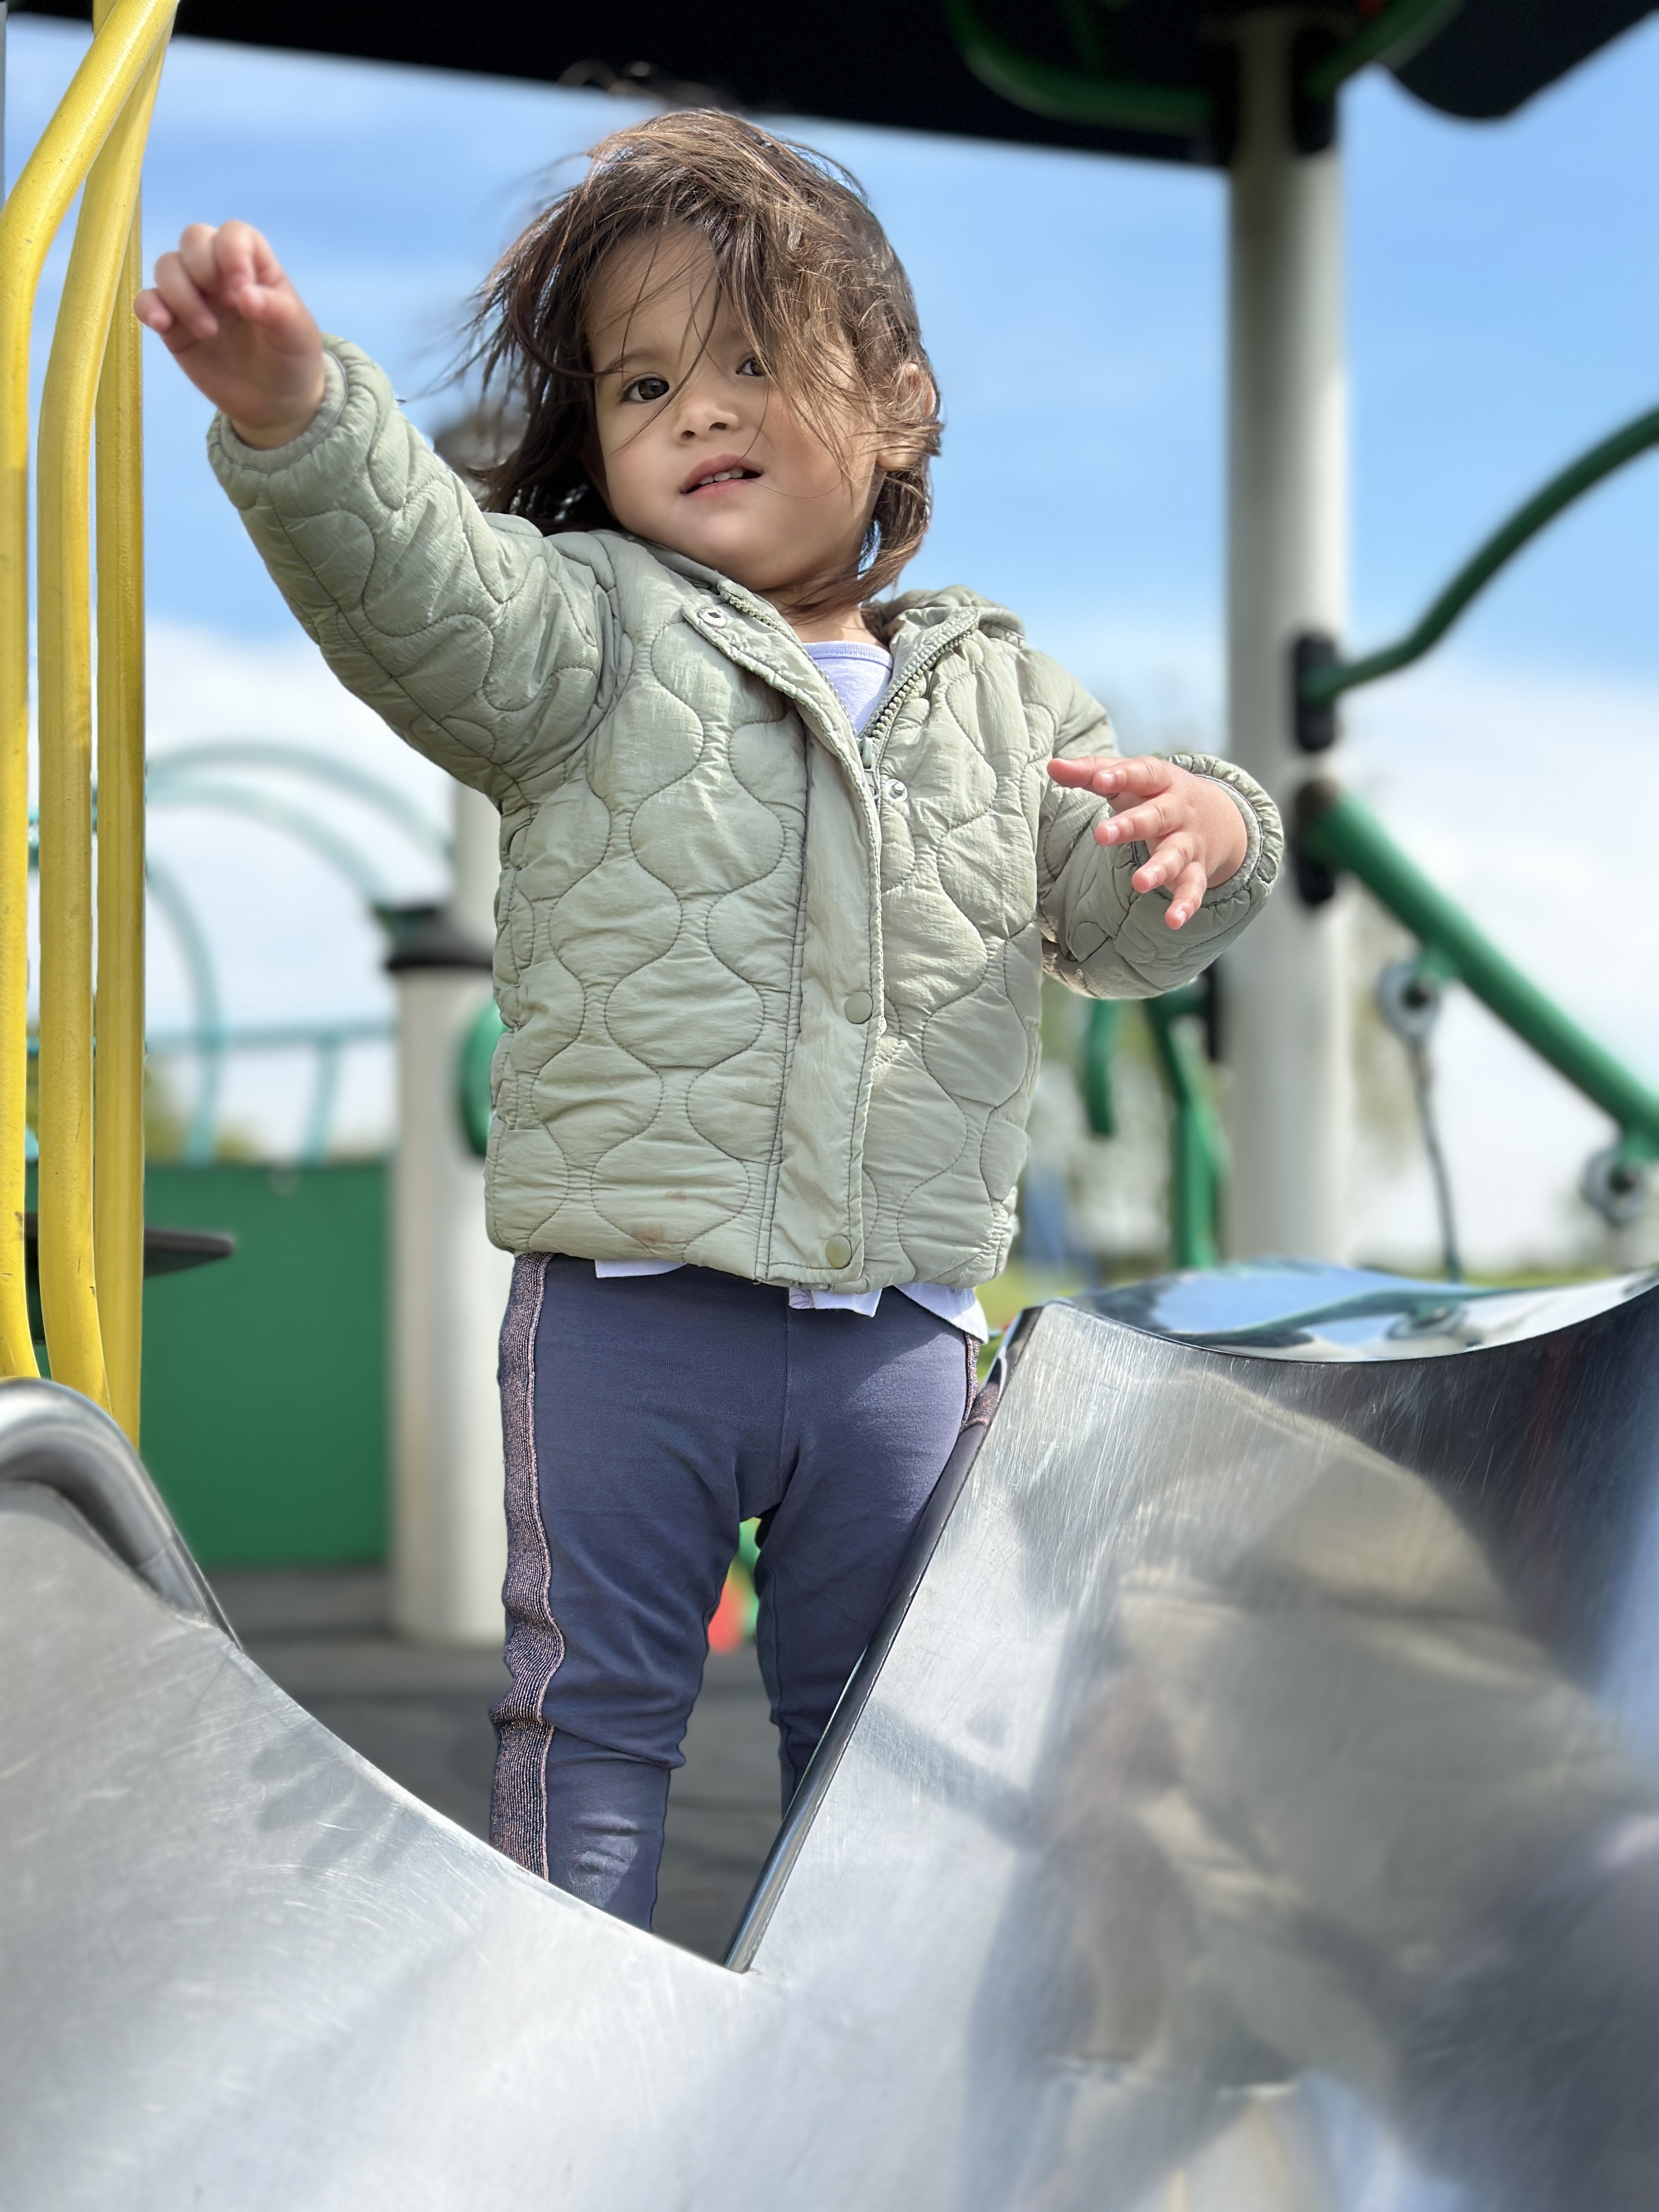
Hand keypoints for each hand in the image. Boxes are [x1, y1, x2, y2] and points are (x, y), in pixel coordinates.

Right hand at [134, 221, 325, 448]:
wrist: (274, 406)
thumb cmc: (291, 361)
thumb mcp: (298, 338)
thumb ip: (278, 311)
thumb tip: (244, 294)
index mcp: (255, 267)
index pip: (234, 234)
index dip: (231, 251)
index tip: (241, 288)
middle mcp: (220, 274)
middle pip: (193, 240)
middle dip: (202, 268)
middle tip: (224, 307)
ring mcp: (194, 296)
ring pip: (167, 266)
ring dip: (180, 293)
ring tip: (207, 333)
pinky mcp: (173, 324)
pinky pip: (147, 300)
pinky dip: (148, 306)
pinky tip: (161, 324)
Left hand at [1047, 754, 1247, 929]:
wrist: (1219, 815)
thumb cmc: (1157, 794)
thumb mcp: (1129, 779)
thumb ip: (1092, 772)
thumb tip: (1053, 766)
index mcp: (1160, 781)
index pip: (1142, 773)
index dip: (1122, 775)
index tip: (1100, 779)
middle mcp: (1178, 811)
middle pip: (1157, 816)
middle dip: (1132, 825)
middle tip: (1102, 835)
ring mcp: (1188, 842)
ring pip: (1176, 855)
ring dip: (1159, 869)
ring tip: (1140, 883)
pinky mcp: (1196, 870)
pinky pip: (1194, 887)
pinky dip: (1186, 904)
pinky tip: (1174, 920)